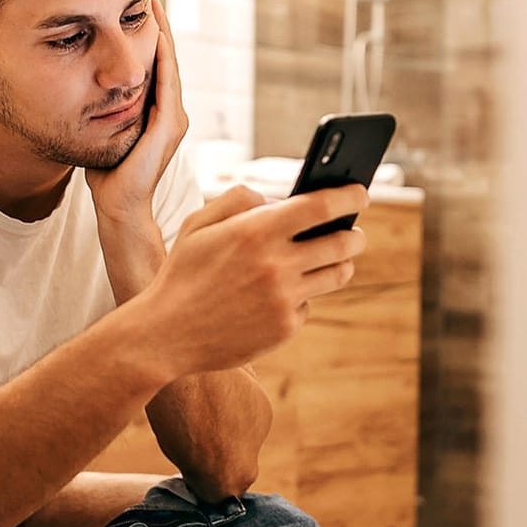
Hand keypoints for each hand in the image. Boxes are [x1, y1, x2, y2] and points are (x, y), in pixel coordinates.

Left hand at [85, 0, 188, 229]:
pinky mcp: (169, 125)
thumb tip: (78, 86)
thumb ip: (101, 108)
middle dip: (158, 27)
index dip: (148, 38)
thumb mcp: (103, 130)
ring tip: (153, 5)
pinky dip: (162, 56)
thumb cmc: (107, 176)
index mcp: (159, 114)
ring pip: (169, 65)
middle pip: (166, 60)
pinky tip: (155, 34)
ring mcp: (174, 118)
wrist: (118, 206)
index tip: (136, 9)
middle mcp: (172, 113)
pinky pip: (167, 81)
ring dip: (162, 34)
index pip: (156, 66)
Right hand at [133, 182, 370, 376]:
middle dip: (355, 234)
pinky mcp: (285, 328)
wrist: (166, 335)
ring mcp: (283, 299)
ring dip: (342, 263)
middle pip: (343, 243)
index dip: (349, 195)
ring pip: (337, 275)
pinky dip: (300, 296)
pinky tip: (282, 294)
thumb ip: (240, 199)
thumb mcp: (198, 222)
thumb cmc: (183, 272)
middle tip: (354, 232)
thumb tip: (281, 201)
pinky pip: (308, 304)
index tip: (361, 192)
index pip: (321, 206)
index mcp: (255, 231)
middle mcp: (276, 265)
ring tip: (337, 258)